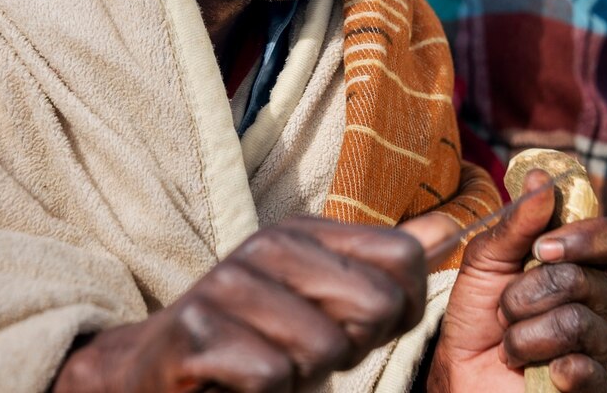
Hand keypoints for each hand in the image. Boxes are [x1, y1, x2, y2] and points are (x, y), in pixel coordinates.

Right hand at [52, 217, 426, 392]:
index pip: (405, 259)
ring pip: (325, 348)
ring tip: (264, 365)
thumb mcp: (324, 300)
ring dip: (301, 377)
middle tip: (301, 353)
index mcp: (305, 231)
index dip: (398, 314)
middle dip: (351, 349)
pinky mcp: (198, 331)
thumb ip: (384, 268)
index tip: (354, 328)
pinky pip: (273, 376)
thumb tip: (454, 229)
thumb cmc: (254, 343)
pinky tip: (234, 383)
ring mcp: (229, 284)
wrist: (152, 375)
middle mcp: (268, 244)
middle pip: (374, 307)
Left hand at [426, 170, 606, 392]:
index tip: (542, 248)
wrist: (461, 370)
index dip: (586, 238)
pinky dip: (552, 368)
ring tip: (509, 344)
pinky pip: (588, 370)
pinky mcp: (594, 383)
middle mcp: (598, 298)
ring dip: (525, 335)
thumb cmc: (477, 311)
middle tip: (504, 309)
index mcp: (578, 262)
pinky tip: (540, 371)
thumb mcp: (486, 259)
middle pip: (586, 280)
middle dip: (528, 294)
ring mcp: (599, 342)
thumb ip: (517, 222)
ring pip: (578, 324)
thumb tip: (542, 178)